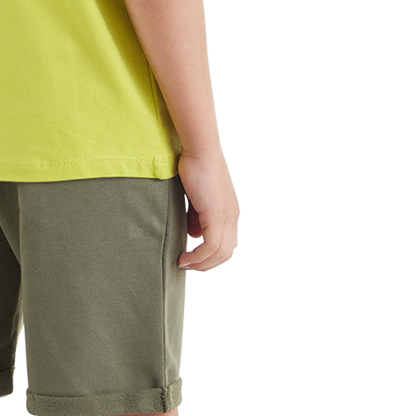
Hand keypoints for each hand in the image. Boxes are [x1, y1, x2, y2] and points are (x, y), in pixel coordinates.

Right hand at [176, 148, 238, 271]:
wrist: (200, 149)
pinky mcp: (217, 215)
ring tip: (184, 264)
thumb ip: (196, 216)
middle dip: (206, 265)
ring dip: (201, 264)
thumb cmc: (195, 166)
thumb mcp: (196, 197)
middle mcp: (232, 217)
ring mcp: (227, 216)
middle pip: (226, 253)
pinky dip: (198, 257)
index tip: (192, 259)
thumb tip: (194, 235)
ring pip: (220, 253)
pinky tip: (185, 257)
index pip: (226, 244)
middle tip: (187, 266)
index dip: (210, 256)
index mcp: (230, 212)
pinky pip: (211, 247)